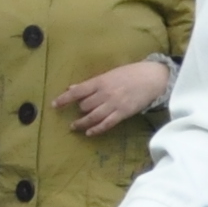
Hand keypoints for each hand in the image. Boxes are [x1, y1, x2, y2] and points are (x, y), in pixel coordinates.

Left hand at [57, 53, 178, 136]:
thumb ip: (92, 83)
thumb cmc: (131, 73)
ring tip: (74, 126)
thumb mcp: (110, 74)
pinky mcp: (123, 113)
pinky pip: (107, 124)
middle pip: (84, 106)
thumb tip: (72, 88)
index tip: (54, 105)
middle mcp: (105, 94)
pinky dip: (96, 129)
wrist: (153, 78)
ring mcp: (114, 104)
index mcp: (101, 81)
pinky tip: (89, 133)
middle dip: (79, 109)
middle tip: (77, 112)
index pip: (77, 92)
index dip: (64, 99)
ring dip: (82, 123)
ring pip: (93, 116)